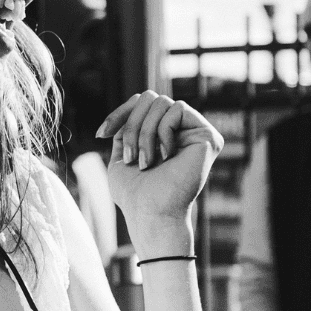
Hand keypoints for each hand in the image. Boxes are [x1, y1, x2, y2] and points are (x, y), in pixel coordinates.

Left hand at [96, 92, 222, 254]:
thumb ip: (128, 126)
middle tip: (130, 157)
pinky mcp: (209, 136)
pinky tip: (164, 156)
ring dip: (144, 132)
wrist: (149, 213)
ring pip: (161, 102)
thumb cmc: (135, 192)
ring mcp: (198, 132)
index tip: (101, 135)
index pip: (141, 103)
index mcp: (164, 134)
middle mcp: (183, 130)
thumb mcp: (123, 152)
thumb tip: (133, 100)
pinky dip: (162, 131)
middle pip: (150, 97)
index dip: (120, 114)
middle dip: (132, 124)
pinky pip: (178, 109)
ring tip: (145, 162)